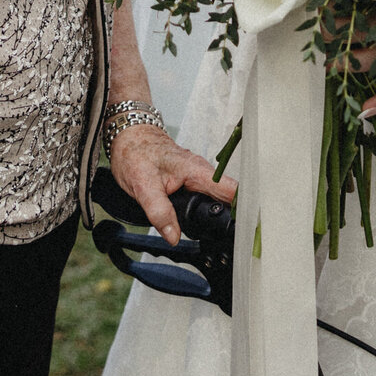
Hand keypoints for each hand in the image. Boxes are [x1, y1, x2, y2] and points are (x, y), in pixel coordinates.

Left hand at [108, 124, 236, 246]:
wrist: (128, 136)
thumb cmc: (135, 153)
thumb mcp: (143, 186)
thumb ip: (160, 212)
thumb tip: (174, 237)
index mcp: (197, 171)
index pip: (231, 190)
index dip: (243, 208)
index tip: (248, 227)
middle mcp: (201, 172)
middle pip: (229, 197)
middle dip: (234, 217)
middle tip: (235, 239)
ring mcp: (197, 176)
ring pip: (218, 197)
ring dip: (221, 213)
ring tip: (223, 234)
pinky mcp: (190, 180)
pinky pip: (206, 196)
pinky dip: (208, 209)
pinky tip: (206, 221)